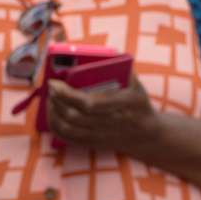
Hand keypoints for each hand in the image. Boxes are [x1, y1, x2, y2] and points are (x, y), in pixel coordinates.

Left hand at [47, 76, 161, 154]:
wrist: (149, 136)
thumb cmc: (138, 104)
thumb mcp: (137, 86)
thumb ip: (121, 70)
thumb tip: (95, 56)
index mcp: (125, 105)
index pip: (90, 104)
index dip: (68, 94)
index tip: (54, 82)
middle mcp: (113, 124)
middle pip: (75, 116)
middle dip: (57, 100)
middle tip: (51, 87)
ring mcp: (103, 136)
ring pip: (68, 128)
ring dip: (53, 112)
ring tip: (51, 99)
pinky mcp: (95, 143)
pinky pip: (68, 138)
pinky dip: (56, 125)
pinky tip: (53, 113)